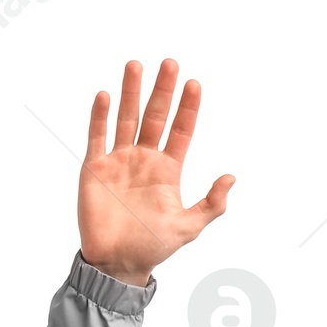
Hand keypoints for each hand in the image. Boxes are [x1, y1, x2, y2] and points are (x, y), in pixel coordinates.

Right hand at [78, 58, 233, 287]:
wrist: (117, 264)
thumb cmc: (153, 247)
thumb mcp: (188, 228)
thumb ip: (211, 204)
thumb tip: (231, 177)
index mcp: (167, 170)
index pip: (181, 131)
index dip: (188, 108)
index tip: (194, 83)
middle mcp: (144, 159)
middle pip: (155, 116)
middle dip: (162, 90)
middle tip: (170, 63)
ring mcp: (119, 160)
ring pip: (126, 118)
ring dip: (131, 92)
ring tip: (136, 65)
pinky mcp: (95, 167)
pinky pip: (97, 135)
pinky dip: (100, 116)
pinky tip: (105, 95)